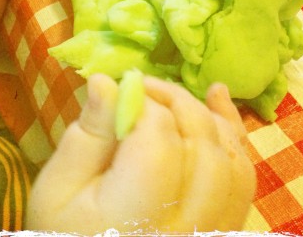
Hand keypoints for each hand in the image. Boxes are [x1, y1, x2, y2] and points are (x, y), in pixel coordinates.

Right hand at [26, 74, 255, 233]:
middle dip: (175, 101)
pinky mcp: (224, 225)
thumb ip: (88, 133)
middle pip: (201, 143)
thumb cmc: (68, 233)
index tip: (122, 92)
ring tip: (170, 99)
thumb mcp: (60, 187)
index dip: (144, 103)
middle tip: (143, 90)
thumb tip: (106, 81)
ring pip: (230, 155)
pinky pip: (242, 174)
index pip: (159, 139)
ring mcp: (213, 229)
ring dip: (203, 114)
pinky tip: (216, 98)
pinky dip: (232, 131)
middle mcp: (187, 226)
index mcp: (137, 215)